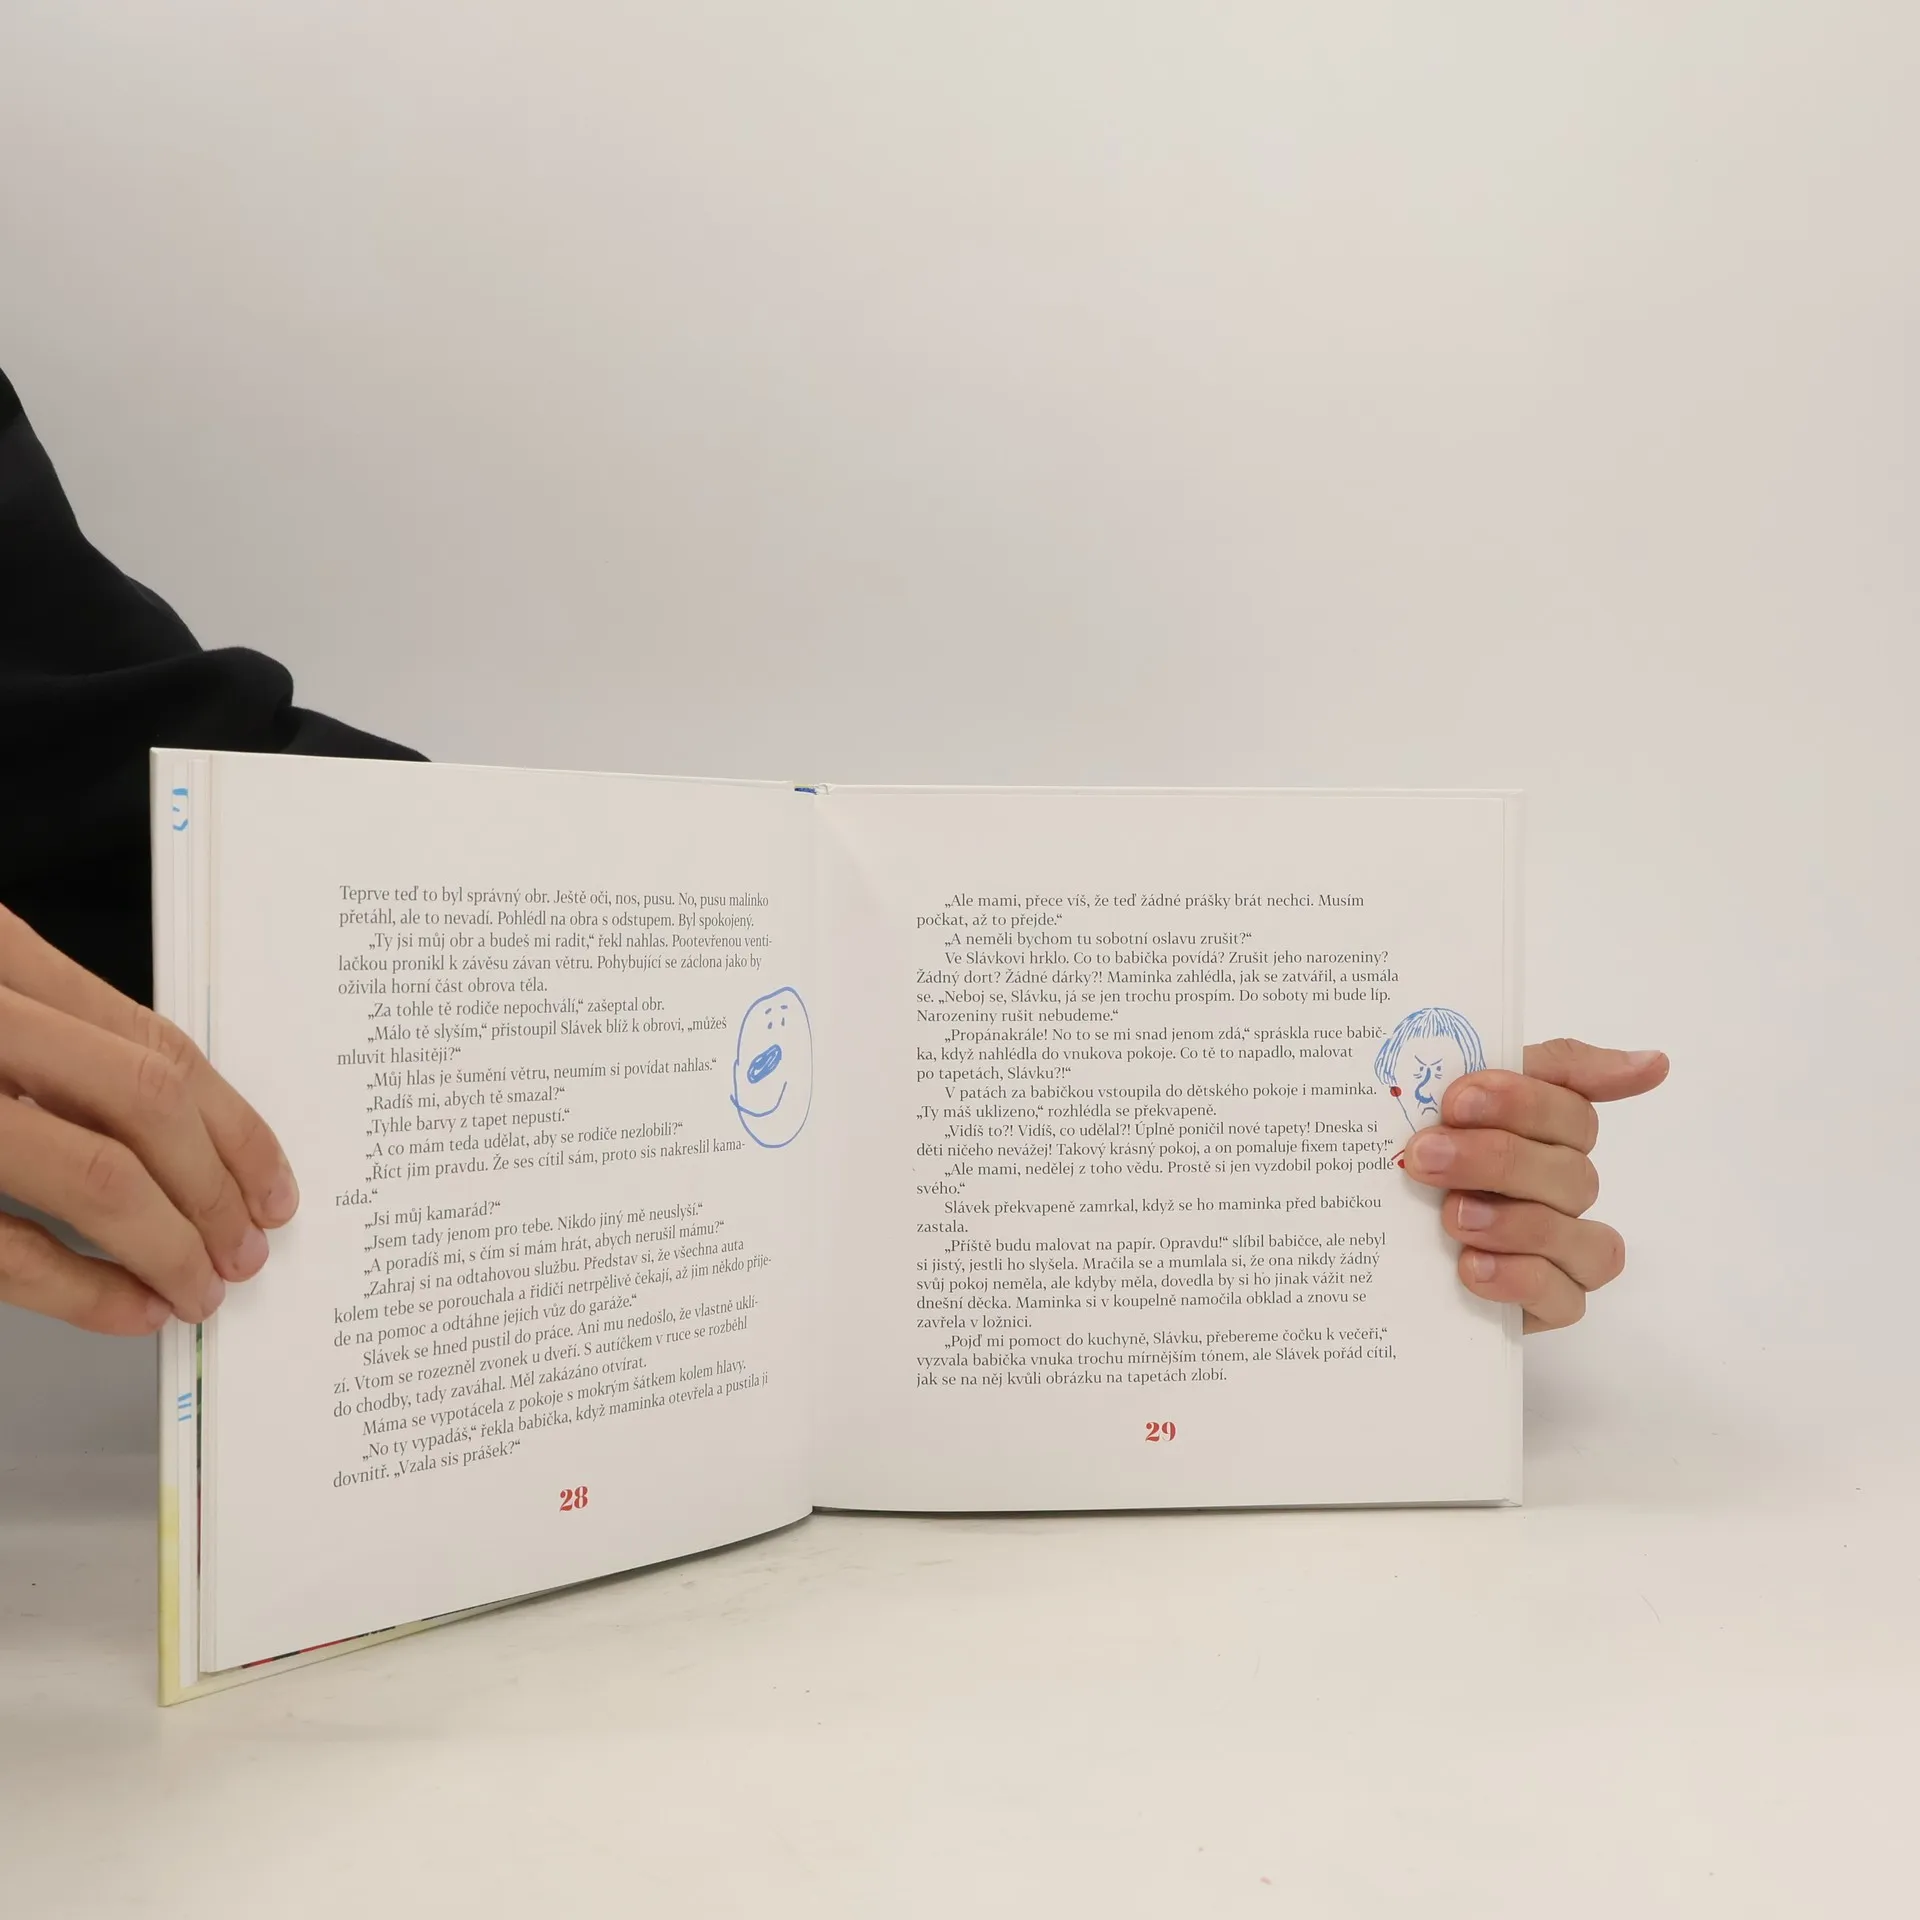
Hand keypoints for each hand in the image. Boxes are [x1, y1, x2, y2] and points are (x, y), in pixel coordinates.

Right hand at [0, 906, 296, 1334]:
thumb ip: (50, 1046)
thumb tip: (179, 1139)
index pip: (154, 1045)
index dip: (234, 1125)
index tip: (273, 1183)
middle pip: (145, 1101)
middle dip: (216, 1185)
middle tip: (250, 1246)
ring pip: (94, 1174)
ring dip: (169, 1242)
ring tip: (203, 1287)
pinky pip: (6, 1246)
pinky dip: (86, 1288)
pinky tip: (131, 1309)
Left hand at [1398, 1037, 1667, 1331]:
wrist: (1372, 1246)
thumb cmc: (1426, 1156)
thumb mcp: (1453, 1098)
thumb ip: (1539, 1068)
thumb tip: (1655, 1063)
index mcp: (1550, 1132)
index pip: (1571, 1109)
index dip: (1521, 1100)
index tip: (1458, 1098)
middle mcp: (1566, 1189)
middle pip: (1571, 1171)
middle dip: (1497, 1159)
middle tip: (1427, 1156)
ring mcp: (1565, 1251)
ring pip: (1580, 1237)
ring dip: (1512, 1223)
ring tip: (1452, 1215)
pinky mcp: (1550, 1304)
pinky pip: (1565, 1299)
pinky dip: (1519, 1280)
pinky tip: (1471, 1268)